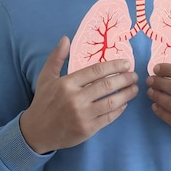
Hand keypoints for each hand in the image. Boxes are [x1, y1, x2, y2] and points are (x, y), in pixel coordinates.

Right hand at [20, 37, 138, 153]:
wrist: (36, 131)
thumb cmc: (43, 101)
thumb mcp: (46, 77)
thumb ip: (57, 57)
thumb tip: (65, 38)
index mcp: (67, 83)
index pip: (96, 71)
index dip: (114, 66)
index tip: (126, 63)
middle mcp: (76, 99)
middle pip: (107, 86)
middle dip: (125, 79)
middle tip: (134, 76)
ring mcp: (83, 115)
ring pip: (111, 102)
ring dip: (127, 94)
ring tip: (135, 89)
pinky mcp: (88, 130)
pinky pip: (109, 118)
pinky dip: (119, 110)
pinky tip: (124, 103)